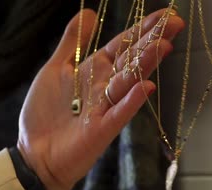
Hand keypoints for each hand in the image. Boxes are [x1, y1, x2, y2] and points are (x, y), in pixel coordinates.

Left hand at [17, 9, 184, 189]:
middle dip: (153, 40)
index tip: (165, 14)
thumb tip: (89, 12)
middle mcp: (106, 86)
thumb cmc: (45, 112)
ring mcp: (106, 107)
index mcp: (96, 69)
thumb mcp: (56, 69)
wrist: (35, 152)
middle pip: (132, 59)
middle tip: (176, 23)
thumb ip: (72, 41)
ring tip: (164, 45)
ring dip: (146, 64)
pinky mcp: (102, 129)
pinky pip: (120, 112)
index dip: (142, 29)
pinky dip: (132, 100)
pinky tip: (145, 86)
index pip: (124, 44)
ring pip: (129, 81)